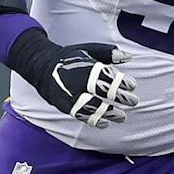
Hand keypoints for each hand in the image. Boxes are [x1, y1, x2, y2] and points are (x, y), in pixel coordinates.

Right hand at [7, 31, 137, 127]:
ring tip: (122, 116)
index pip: (105, 75)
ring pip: (91, 107)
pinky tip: (105, 123)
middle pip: (100, 91)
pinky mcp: (64, 106)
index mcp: (84, 66)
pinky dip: (93, 120)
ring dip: (108, 113)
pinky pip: (80, 116)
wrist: (40, 67)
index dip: (120, 81)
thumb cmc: (69, 57)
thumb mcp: (87, 50)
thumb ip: (108, 54)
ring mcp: (69, 95)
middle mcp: (76, 81)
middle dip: (118, 98)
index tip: (132, 86)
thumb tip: (128, 57)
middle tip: (133, 102)